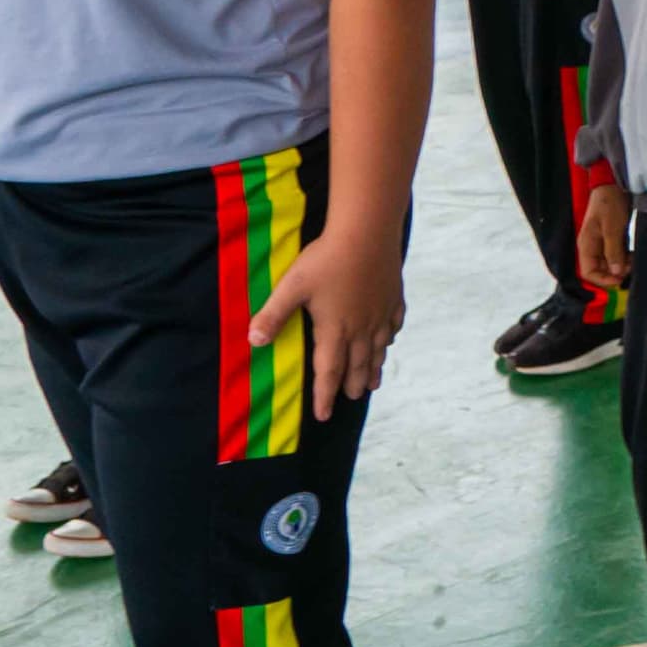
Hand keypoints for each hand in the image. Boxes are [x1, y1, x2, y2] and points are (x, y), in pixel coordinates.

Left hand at [245, 227, 406, 419]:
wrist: (367, 232)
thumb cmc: (326, 259)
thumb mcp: (292, 287)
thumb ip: (273, 315)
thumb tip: (253, 342)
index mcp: (335, 329)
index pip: (329, 371)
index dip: (325, 395)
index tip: (324, 415)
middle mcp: (361, 327)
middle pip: (357, 364)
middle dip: (352, 384)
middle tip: (351, 399)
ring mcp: (380, 312)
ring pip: (378, 349)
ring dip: (373, 368)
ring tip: (372, 384)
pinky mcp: (393, 297)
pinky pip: (393, 324)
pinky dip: (390, 337)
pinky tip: (389, 340)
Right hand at [575, 185, 631, 295]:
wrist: (614, 184)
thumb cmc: (609, 203)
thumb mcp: (612, 228)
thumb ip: (613, 251)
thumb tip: (616, 273)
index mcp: (586, 245)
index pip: (588, 272)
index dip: (603, 280)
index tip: (620, 280)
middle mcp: (593, 247)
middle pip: (601, 270)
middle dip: (616, 272)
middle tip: (632, 268)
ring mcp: (603, 242)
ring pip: (612, 263)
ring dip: (623, 265)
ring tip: (635, 260)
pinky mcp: (613, 238)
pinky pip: (619, 254)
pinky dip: (627, 257)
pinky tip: (636, 254)